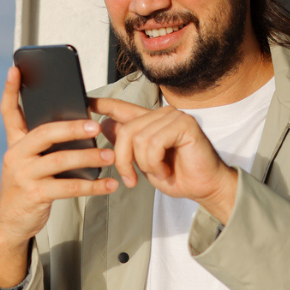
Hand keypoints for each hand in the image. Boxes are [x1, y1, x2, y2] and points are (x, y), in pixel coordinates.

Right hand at [0, 67, 117, 287]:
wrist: (12, 224)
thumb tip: (80, 128)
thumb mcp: (29, 163)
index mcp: (15, 143)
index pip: (8, 112)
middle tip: (96, 125)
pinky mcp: (35, 195)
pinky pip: (68, 186)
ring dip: (89, 156)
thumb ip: (44, 145)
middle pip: (45, 133)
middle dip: (72, 127)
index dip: (10, 90)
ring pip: (60, 160)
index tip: (15, 69)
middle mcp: (16, 155)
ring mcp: (23, 175)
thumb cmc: (28, 188)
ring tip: (111, 155)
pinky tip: (108, 184)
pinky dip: (92, 185)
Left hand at [90, 97, 237, 223]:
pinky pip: (154, 143)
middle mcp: (161, 114)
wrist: (204, 187)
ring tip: (159, 172)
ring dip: (144, 164)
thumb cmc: (178, 176)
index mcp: (150, 122)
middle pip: (125, 130)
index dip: (102, 104)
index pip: (122, 108)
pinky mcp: (184, 124)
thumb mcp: (143, 162)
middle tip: (131, 179)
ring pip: (138, 139)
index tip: (85, 102)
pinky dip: (155, 163)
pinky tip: (166, 170)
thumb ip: (127, 144)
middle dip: (123, 160)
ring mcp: (173, 116)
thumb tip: (104, 126)